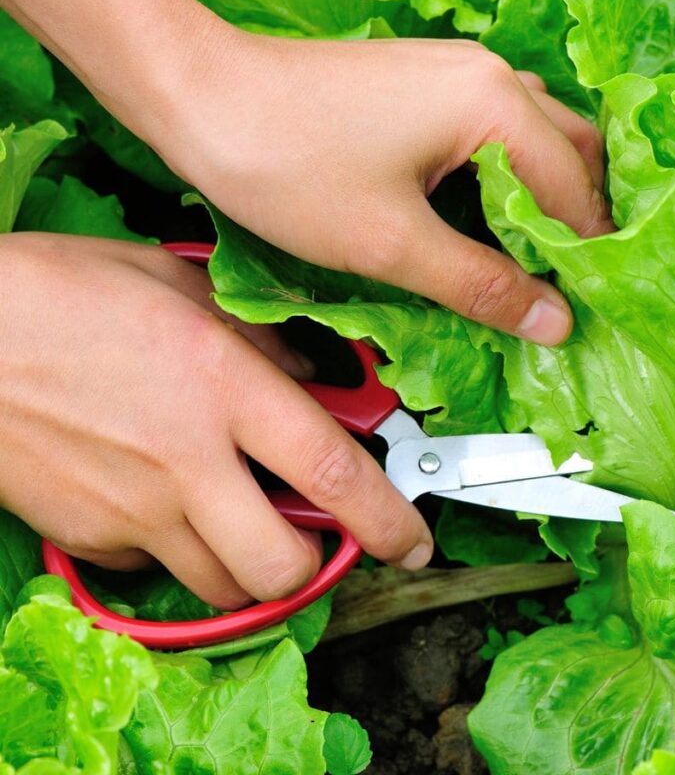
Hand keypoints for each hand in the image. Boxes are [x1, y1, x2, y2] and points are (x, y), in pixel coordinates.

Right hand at [0, 234, 432, 607]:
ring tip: (247, 523)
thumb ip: (259, 335)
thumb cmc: (65, 290)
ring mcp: (132, 509)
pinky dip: (179, 552)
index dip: (388, 518)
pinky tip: (168, 504)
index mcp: (224, 386)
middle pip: (279, 566)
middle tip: (317, 538)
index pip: (331, 471)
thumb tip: (310, 377)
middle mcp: (186, 461)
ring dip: (251, 569)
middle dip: (315, 569)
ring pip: (220, 586)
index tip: (414, 539)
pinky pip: (154, 568)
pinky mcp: (87, 536)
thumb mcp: (178, 284)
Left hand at [144, 31, 613, 345]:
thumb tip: (554, 321)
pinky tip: (486, 217)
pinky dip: (507, 172)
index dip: (584, 259)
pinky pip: (495, 126)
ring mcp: (456, 70)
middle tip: (570, 284)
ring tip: (534, 259)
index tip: (586, 310)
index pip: (572, 192)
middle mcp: (488, 74)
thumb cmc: (287, 162)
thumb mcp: (393, 242)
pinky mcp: (425, 81)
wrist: (198, 92)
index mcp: (495, 103)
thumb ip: (484, 284)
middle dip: (580, 219)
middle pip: (574, 150)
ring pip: (536, 135)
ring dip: (545, 193)